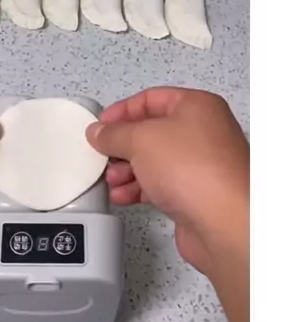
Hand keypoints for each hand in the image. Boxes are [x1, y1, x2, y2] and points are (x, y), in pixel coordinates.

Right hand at [86, 88, 249, 321]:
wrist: (223, 223)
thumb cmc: (191, 169)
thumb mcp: (141, 139)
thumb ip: (115, 133)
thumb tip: (98, 132)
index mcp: (197, 107)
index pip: (152, 99)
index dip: (123, 111)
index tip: (100, 126)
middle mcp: (203, 132)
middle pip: (152, 132)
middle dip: (124, 145)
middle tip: (103, 155)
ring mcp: (201, 165)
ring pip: (155, 161)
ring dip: (128, 170)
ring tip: (111, 180)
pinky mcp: (196, 194)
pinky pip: (161, 185)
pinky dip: (139, 188)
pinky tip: (123, 196)